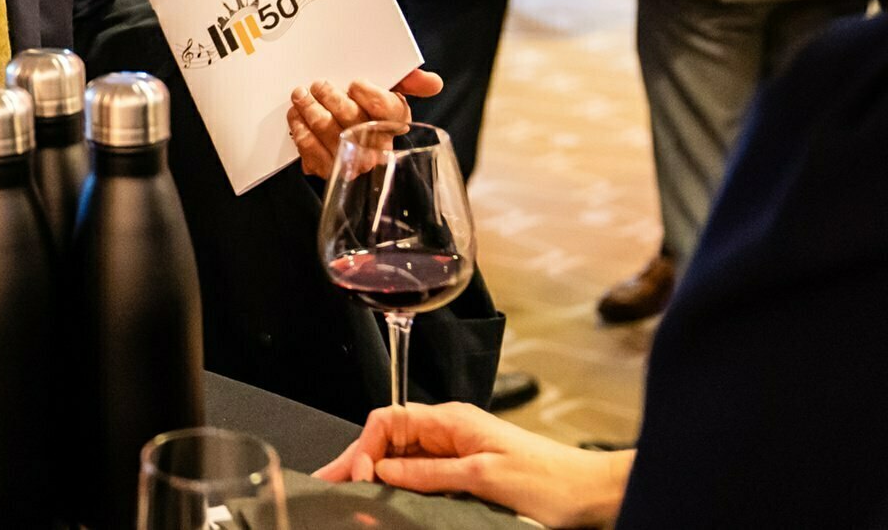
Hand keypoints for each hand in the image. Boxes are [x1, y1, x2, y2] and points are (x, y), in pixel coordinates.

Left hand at [286, 69, 442, 179]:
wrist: (344, 131)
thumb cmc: (367, 107)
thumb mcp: (389, 89)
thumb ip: (409, 80)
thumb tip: (433, 82)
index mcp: (394, 123)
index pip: (389, 111)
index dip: (371, 96)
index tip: (356, 84)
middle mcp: (376, 147)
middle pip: (353, 120)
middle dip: (332, 98)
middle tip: (318, 84)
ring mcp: (352, 161)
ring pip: (328, 132)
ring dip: (310, 110)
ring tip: (301, 95)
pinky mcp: (328, 170)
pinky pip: (310, 149)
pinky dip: (299, 129)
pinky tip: (296, 115)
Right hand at [314, 403, 631, 527]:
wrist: (594, 495)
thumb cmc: (551, 481)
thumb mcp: (483, 477)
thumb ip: (429, 474)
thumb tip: (383, 472)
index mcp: (451, 421)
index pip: (389, 422)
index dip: (365, 447)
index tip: (358, 478)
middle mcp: (451, 433)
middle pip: (390, 440)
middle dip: (357, 461)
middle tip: (329, 485)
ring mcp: (459, 454)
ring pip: (403, 460)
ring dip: (376, 476)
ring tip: (350, 496)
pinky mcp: (468, 475)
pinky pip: (424, 477)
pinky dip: (401, 488)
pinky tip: (388, 501)